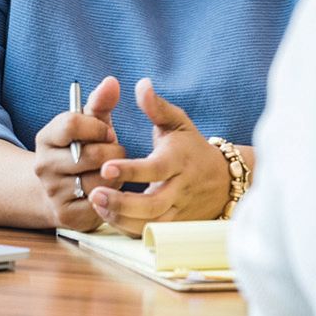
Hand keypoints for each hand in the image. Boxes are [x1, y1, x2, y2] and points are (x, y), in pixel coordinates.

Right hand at [31, 76, 124, 229]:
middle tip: (116, 154)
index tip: (108, 132)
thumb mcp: (88, 125)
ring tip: (112, 172)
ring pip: (100, 180)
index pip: (72, 124)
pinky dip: (111, 195)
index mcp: (45, 138)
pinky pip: (101, 203)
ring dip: (115, 175)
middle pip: (92, 154)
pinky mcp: (66, 215)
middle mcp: (43, 165)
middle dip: (114, 152)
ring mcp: (53, 192)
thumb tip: (112, 82)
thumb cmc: (80, 150)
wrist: (59, 190)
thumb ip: (100, 103)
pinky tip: (109, 190)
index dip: (98, 127)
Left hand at [88, 78, 230, 236]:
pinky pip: (149, 231)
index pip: (155, 169)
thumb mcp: (178, 123)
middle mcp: (180, 188)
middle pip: (152, 204)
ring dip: (121, 217)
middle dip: (121, 202)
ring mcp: (178, 210)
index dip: (131, 170)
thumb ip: (157, 106)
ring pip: (150, 222)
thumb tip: (141, 85)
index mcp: (179, 161)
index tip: (106, 166)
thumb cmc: (191, 147)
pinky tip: (107, 215)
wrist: (222, 181)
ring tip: (96, 203)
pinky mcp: (174, 224)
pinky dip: (127, 226)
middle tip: (94, 192)